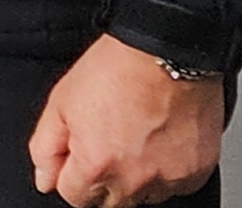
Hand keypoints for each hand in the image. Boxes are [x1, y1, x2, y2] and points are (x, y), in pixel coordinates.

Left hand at [28, 34, 225, 204]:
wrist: (166, 49)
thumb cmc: (117, 68)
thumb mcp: (62, 102)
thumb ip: (46, 148)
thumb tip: (45, 179)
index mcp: (96, 165)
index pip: (74, 196)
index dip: (73, 172)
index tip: (82, 152)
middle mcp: (134, 179)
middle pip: (109, 201)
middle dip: (104, 177)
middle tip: (111, 140)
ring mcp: (168, 178)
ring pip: (144, 195)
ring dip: (137, 176)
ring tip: (138, 136)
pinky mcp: (196, 171)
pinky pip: (176, 185)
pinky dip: (167, 169)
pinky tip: (161, 139)